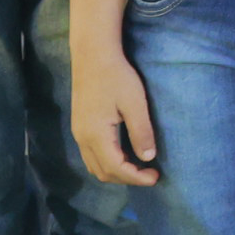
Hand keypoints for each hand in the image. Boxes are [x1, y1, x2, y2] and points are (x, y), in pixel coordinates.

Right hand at [71, 42, 158, 186]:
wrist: (92, 56)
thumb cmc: (116, 76)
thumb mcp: (134, 103)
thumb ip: (141, 132)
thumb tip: (148, 157)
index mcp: (96, 135)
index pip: (116, 168)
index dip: (136, 177)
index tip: (155, 177)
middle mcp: (82, 138)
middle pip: (103, 172)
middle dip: (127, 178)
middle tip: (150, 174)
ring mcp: (78, 133)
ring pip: (95, 166)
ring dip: (117, 172)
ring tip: (139, 167)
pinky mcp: (80, 126)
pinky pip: (91, 156)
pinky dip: (108, 162)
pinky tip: (125, 155)